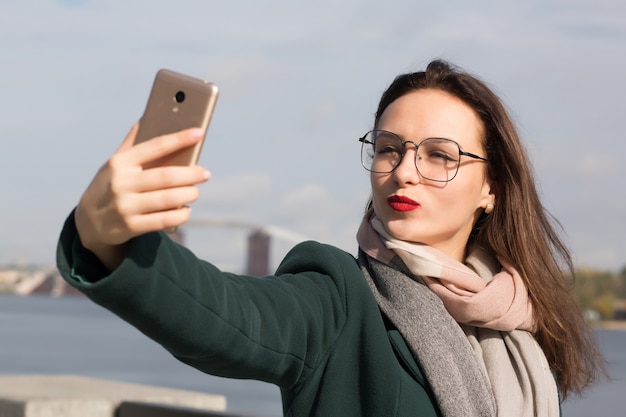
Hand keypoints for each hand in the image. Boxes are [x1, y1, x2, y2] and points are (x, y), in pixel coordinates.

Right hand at [74, 124, 210, 268]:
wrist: (89, 221)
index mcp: (120, 162)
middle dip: (191, 174)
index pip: (155, 146)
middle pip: (166, 176)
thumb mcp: (115, 163)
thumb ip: (132, 143)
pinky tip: (186, 209)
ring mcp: (125, 206)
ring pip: (168, 199)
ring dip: (188, 194)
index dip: (179, 138)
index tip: (198, 132)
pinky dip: (181, 214)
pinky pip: (164, 220)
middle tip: (205, 174)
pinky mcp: (131, 226)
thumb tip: (148, 116)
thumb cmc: (110, 185)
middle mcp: (121, 183)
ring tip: (196, 191)